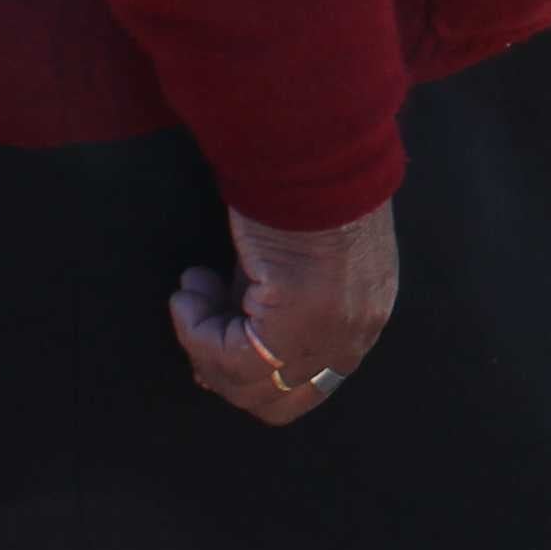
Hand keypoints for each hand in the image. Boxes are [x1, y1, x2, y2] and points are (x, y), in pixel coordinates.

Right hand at [171, 198, 398, 424]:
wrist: (313, 147)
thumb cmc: (301, 186)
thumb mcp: (292, 259)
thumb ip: (269, 303)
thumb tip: (226, 340)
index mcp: (362, 320)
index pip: (309, 387)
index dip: (253, 377)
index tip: (212, 341)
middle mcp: (353, 336)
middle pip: (279, 402)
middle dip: (225, 370)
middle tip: (196, 319)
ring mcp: (329, 333)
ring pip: (250, 385)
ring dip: (203, 344)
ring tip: (192, 290)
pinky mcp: (297, 321)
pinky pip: (231, 358)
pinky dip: (195, 330)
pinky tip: (189, 289)